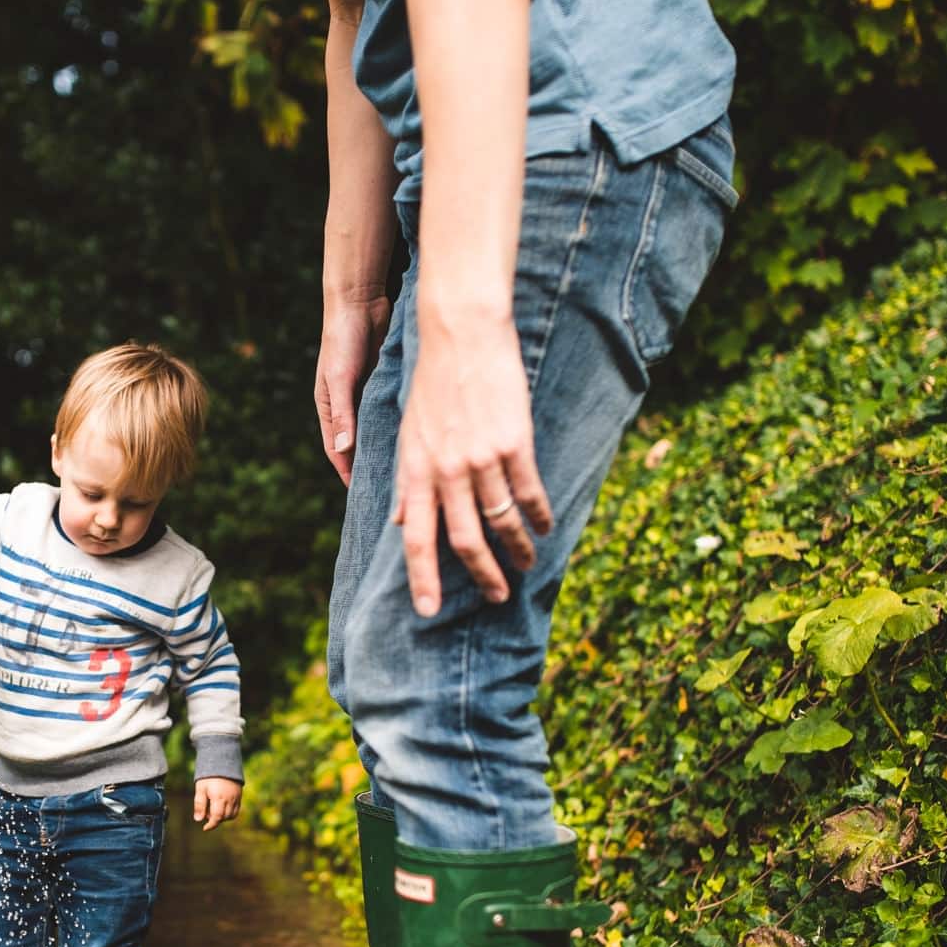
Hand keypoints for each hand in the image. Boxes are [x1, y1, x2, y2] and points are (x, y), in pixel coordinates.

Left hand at [192, 777, 241, 830]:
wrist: (222, 762)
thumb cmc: (208, 777)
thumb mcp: (200, 789)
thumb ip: (199, 804)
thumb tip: (198, 820)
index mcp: (218, 797)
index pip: (217, 817)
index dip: (211, 825)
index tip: (205, 828)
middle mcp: (229, 799)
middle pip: (224, 817)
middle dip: (216, 819)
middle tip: (207, 811)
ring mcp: (236, 797)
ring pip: (232, 815)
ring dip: (223, 817)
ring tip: (214, 808)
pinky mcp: (239, 795)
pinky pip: (237, 809)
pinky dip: (230, 813)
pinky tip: (222, 807)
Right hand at [316, 291, 391, 485]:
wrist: (360, 301)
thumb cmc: (342, 338)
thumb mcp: (340, 377)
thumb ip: (343, 413)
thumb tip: (344, 449)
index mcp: (329, 408)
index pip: (336, 450)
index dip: (347, 473)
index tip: (361, 496)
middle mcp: (347, 406)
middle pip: (358, 445)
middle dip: (369, 467)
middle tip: (387, 491)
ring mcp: (366, 395)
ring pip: (377, 430)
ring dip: (387, 448)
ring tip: (405, 471)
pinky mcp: (385, 383)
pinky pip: (392, 412)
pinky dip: (400, 426)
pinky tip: (417, 440)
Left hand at [393, 310, 552, 615]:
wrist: (461, 335)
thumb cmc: (433, 384)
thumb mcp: (408, 433)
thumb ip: (408, 481)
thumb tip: (401, 521)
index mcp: (416, 470)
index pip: (416, 538)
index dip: (422, 578)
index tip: (428, 611)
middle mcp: (445, 470)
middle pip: (462, 540)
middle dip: (481, 575)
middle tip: (496, 597)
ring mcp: (480, 458)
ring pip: (499, 521)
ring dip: (515, 550)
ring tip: (526, 565)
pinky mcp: (513, 442)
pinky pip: (528, 492)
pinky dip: (537, 516)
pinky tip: (545, 527)